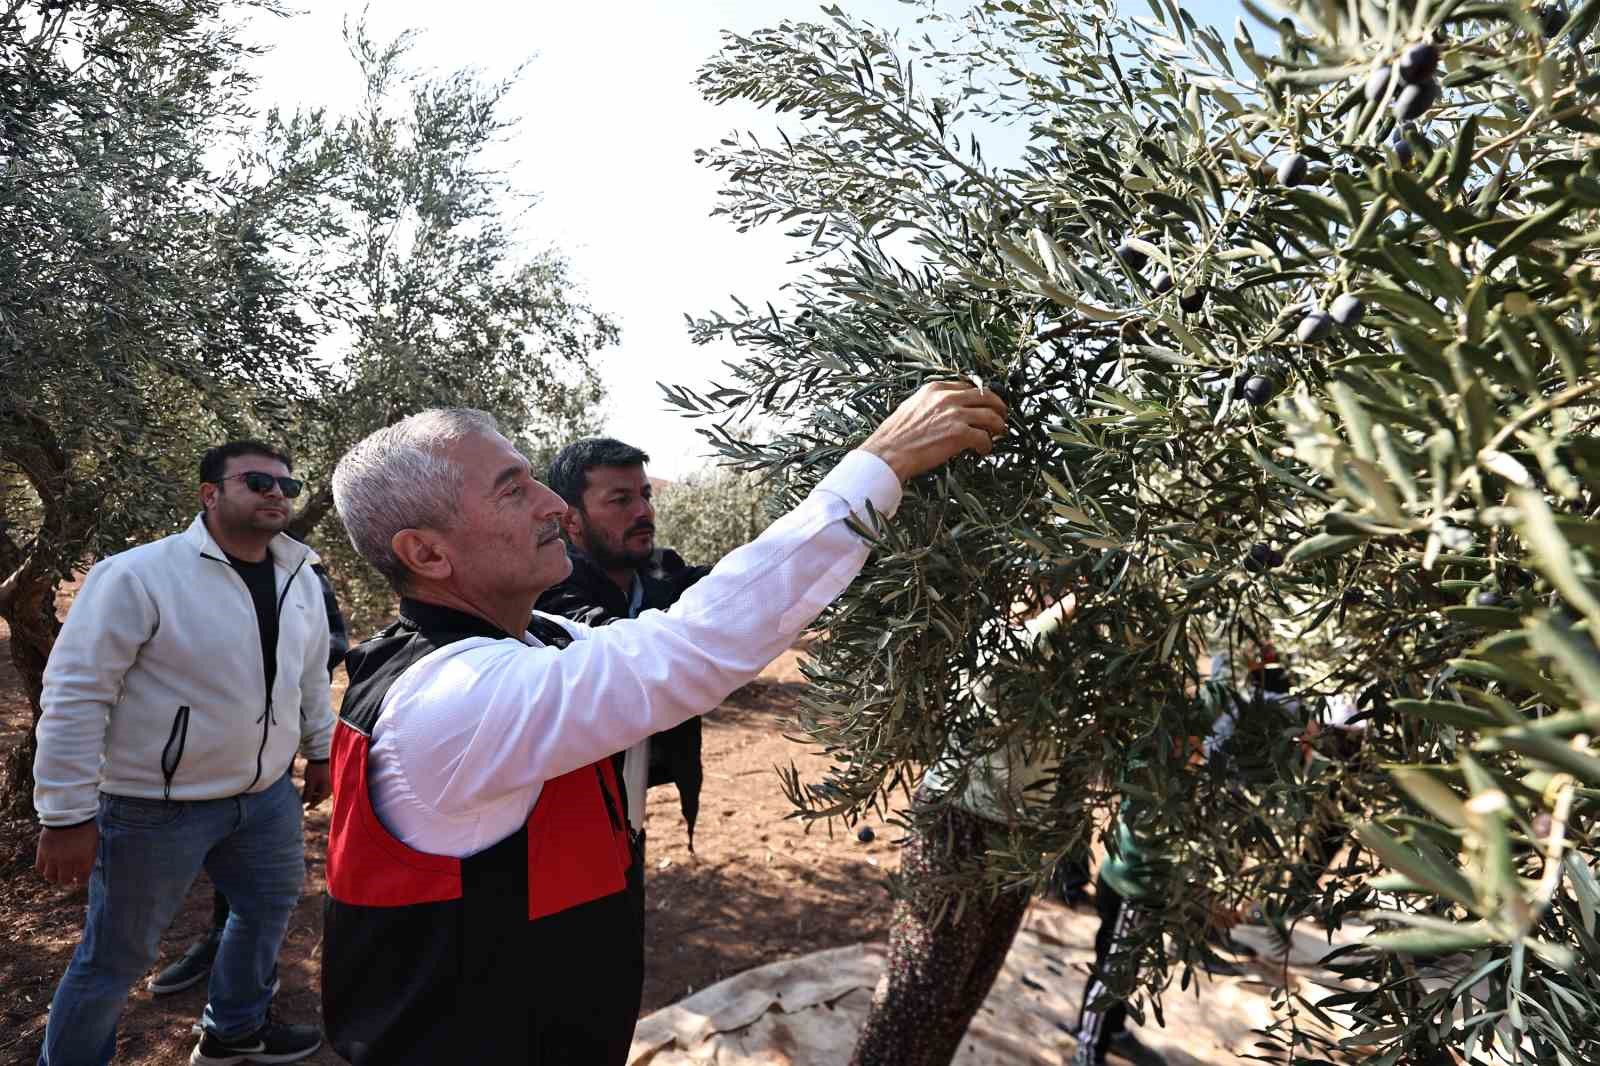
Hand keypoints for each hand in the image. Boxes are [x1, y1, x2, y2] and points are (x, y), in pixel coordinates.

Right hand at [36, 822, 97, 885]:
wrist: (69, 814)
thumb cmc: (84, 828)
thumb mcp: (93, 843)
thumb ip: (89, 858)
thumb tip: (84, 871)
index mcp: (84, 859)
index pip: (82, 879)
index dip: (81, 881)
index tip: (79, 880)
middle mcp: (68, 861)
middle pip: (65, 881)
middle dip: (68, 881)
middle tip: (68, 878)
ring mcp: (54, 857)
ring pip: (51, 877)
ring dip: (55, 877)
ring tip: (57, 873)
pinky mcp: (42, 852)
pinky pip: (40, 868)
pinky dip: (44, 869)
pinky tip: (49, 866)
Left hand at [301, 760, 331, 807]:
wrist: (320, 757)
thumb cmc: (315, 770)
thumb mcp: (310, 784)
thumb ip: (307, 795)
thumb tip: (304, 804)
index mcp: (325, 792)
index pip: (316, 802)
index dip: (309, 806)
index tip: (304, 809)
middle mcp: (329, 790)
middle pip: (317, 798)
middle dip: (310, 799)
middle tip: (302, 798)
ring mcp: (328, 785)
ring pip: (318, 793)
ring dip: (312, 793)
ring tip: (305, 789)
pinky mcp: (327, 780)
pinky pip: (320, 787)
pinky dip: (314, 788)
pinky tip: (309, 784)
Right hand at [861, 380, 1008, 481]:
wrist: (888, 452)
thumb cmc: (895, 436)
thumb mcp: (912, 407)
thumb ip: (931, 403)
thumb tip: (947, 410)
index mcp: (935, 388)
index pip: (968, 387)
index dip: (980, 397)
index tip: (984, 404)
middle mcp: (947, 397)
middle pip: (986, 396)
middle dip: (998, 406)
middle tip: (1001, 416)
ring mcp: (955, 415)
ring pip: (991, 416)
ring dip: (998, 426)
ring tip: (998, 434)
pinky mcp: (959, 434)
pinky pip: (984, 437)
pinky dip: (987, 445)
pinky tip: (983, 450)